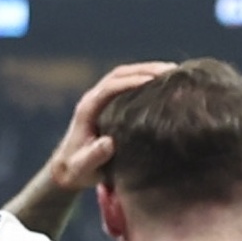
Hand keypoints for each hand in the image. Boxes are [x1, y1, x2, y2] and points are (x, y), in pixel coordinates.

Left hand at [43, 63, 176, 198]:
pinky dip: (144, 77)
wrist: (68, 169)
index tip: (153, 80)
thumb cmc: (77, 171)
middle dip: (145, 69)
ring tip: (173, 71)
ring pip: (123, 75)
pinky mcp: (108, 103)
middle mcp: (93, 99)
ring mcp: (100, 99)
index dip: (130, 82)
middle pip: (119, 75)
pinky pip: (126, 83)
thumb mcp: (83, 168)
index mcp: (87, 109)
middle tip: (171, 70)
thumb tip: (109, 143)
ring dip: (147, 70)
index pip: (110, 87)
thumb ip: (93, 157)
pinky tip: (163, 81)